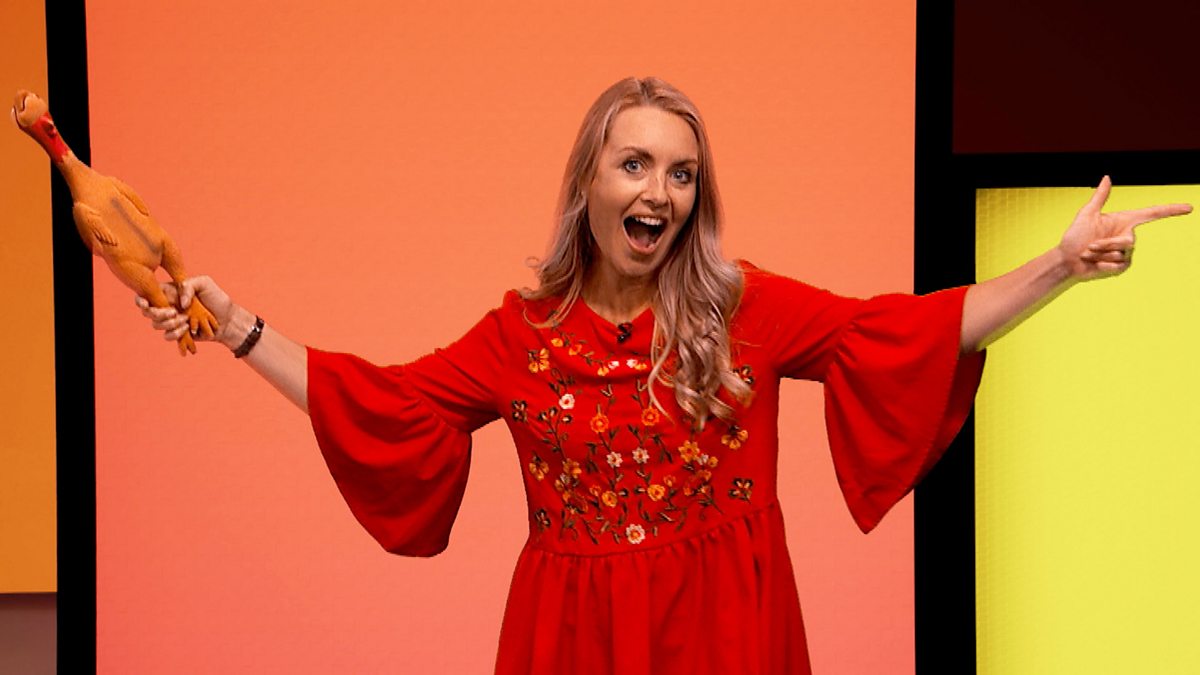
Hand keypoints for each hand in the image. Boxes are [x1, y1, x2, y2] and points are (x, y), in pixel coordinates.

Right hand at [135, 275, 236, 345]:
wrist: (228, 319)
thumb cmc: (217, 298)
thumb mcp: (204, 283)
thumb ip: (188, 285)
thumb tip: (179, 303)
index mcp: (170, 291)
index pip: (147, 293)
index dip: (141, 299)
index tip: (145, 304)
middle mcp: (168, 305)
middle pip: (148, 311)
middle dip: (158, 313)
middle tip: (174, 312)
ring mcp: (172, 320)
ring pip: (156, 325)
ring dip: (170, 324)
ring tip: (187, 320)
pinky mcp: (178, 333)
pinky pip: (168, 336)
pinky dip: (176, 333)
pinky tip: (188, 329)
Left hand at [1059, 176, 1191, 281]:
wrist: (1067, 260)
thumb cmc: (1074, 237)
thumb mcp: (1086, 215)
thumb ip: (1100, 197)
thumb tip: (1107, 177)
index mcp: (1123, 221)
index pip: (1151, 214)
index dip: (1170, 210)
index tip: (1189, 208)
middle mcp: (1127, 236)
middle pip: (1128, 241)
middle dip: (1105, 244)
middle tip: (1089, 247)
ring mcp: (1125, 253)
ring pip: (1121, 254)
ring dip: (1101, 255)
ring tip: (1089, 254)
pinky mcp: (1121, 267)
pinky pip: (1118, 265)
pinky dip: (1103, 265)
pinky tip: (1094, 265)